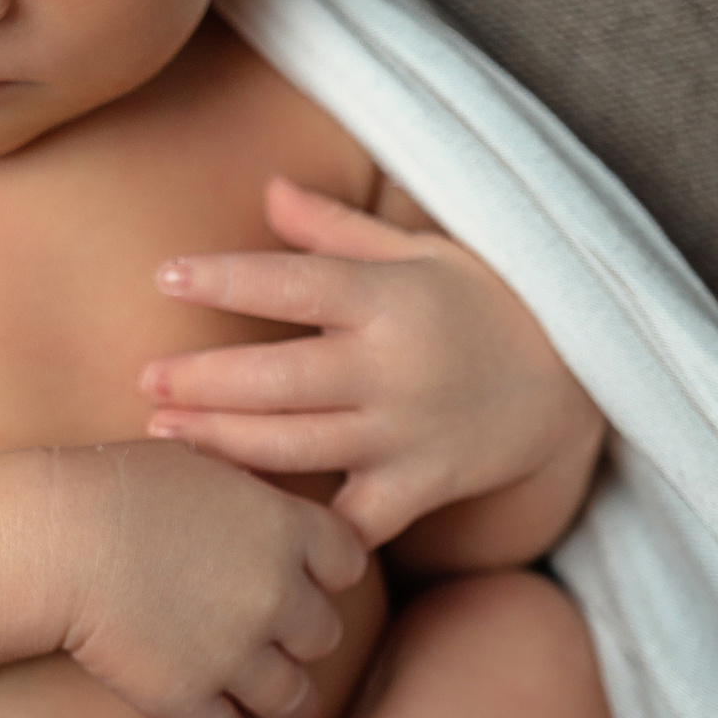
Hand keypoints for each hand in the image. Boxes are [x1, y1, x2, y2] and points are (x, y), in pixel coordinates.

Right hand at [47, 440, 367, 717]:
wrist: (55, 539)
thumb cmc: (114, 486)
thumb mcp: (198, 462)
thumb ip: (243, 490)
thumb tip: (252, 494)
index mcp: (285, 528)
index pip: (348, 562)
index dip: (329, 572)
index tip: (312, 578)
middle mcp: (276, 595)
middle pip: (326, 634)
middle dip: (304, 637)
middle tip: (284, 639)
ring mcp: (236, 654)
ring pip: (295, 701)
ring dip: (287, 702)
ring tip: (279, 705)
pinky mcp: (189, 700)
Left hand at [139, 176, 603, 550]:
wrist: (574, 381)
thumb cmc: (485, 302)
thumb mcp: (422, 251)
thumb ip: (339, 229)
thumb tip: (268, 188)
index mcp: (391, 299)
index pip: (296, 284)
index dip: (229, 280)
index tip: (167, 276)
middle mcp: (394, 367)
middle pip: (282, 378)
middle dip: (206, 380)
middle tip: (144, 376)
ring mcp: (406, 433)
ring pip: (299, 446)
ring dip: (225, 442)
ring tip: (164, 431)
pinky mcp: (421, 486)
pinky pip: (354, 519)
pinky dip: (305, 528)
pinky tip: (245, 520)